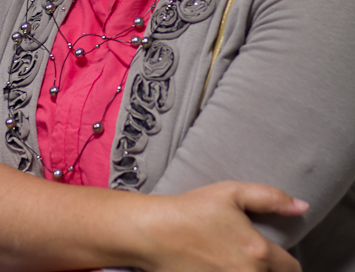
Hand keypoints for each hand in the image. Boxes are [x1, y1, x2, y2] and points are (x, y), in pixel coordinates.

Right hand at [132, 181, 306, 271]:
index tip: (276, 254)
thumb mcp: (232, 192)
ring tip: (234, 262)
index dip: (286, 260)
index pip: (292, 268)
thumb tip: (301, 206)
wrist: (155, 232)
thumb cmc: (192, 209)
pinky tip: (219, 268)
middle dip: (267, 269)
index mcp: (258, 252)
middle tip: (249, 256)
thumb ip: (270, 198)